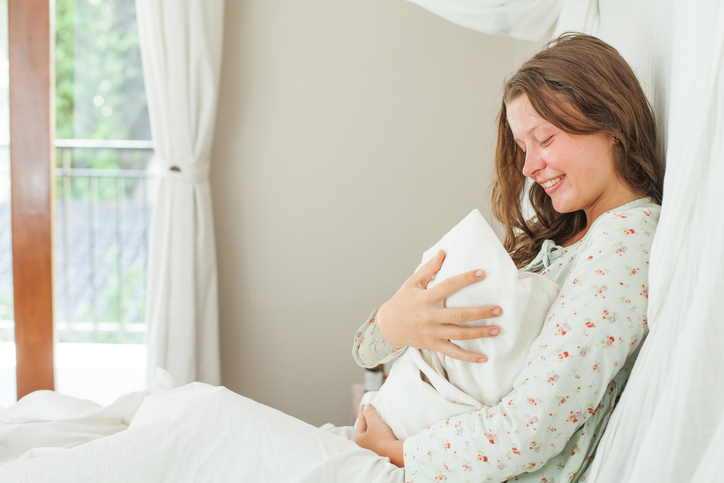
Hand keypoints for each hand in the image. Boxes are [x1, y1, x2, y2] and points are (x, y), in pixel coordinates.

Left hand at [355, 404, 404, 466]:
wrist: (394, 453)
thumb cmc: (382, 437)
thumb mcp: (374, 422)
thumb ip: (369, 413)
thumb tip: (366, 406)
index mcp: (359, 440)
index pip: (360, 423)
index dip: (363, 413)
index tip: (364, 405)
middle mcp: (363, 447)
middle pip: (364, 430)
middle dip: (366, 420)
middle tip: (367, 411)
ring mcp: (371, 451)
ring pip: (370, 436)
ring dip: (372, 427)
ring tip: (373, 421)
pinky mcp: (380, 453)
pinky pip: (376, 440)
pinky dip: (377, 433)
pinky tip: (380, 432)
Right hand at [377, 249, 501, 362]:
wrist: (386, 327)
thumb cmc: (401, 302)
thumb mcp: (412, 283)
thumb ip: (429, 268)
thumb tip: (443, 252)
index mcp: (425, 298)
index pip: (448, 286)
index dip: (465, 279)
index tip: (482, 274)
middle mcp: (429, 316)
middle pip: (459, 314)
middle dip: (480, 312)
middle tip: (498, 309)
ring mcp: (431, 332)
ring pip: (459, 334)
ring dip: (480, 332)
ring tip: (497, 329)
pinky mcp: (432, 345)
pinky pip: (453, 353)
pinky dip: (468, 357)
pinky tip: (483, 358)